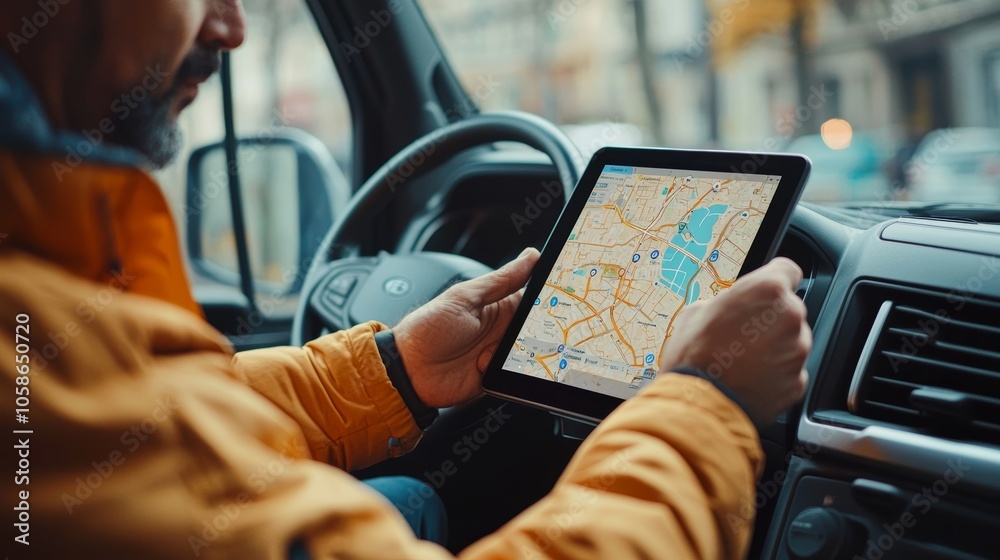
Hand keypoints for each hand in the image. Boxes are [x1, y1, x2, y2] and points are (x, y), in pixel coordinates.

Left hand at [393, 248, 539, 407]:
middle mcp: (502, 329)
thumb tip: (530, 256)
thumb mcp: (465, 298)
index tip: (563, 292)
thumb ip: (500, 280)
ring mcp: (499, 354)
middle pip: (536, 328)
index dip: (548, 294)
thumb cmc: (428, 328)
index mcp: (497, 305)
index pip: (532, 296)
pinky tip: (483, 366)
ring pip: (530, 353)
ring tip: (492, 349)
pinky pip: (516, 375)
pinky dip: (509, 372)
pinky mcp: (495, 377)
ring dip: (521, 353)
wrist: (408, 370)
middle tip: (520, 329)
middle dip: (538, 330)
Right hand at [658, 257, 811, 423]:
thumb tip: (729, 308)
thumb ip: (725, 303)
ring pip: (790, 341)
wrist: (697, 405)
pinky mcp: (797, 382)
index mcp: (766, 290)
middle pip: (788, 309)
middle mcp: (789, 317)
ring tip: (741, 360)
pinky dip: (774, 373)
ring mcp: (797, 351)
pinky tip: (748, 378)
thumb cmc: (692, 357)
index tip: (767, 287)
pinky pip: (789, 370)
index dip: (774, 278)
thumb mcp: (695, 313)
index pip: (787, 270)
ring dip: (772, 346)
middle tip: (740, 332)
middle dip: (769, 317)